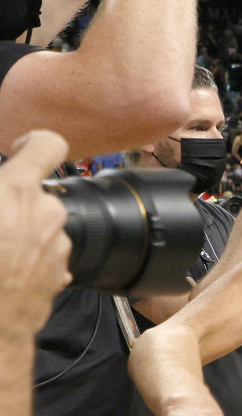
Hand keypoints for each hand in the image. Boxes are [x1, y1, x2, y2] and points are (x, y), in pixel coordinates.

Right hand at [0, 130, 72, 341]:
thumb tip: (3, 189)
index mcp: (16, 192)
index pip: (47, 144)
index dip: (34, 143)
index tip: (21, 150)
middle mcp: (47, 214)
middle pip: (40, 192)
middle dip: (18, 201)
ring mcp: (59, 245)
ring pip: (44, 225)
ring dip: (24, 231)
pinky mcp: (62, 272)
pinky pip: (47, 254)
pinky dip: (30, 256)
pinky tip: (7, 269)